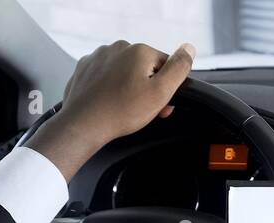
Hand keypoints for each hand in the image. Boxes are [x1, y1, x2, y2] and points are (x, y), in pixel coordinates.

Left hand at [27, 41, 194, 179]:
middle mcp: (118, 47)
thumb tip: (189, 49)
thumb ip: (179, 68)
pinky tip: (109, 102)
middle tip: (142, 110)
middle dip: (147, 87)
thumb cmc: (121, 111)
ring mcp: (99, 56)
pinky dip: (110, 87)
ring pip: (124, 71)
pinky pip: (106, 75)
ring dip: (128, 86)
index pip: (165, 65)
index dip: (166, 87)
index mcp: (139, 51)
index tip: (160, 104)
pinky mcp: (85, 67)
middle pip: (144, 67)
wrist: (84, 124)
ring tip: (124, 107)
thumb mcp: (161, 92)